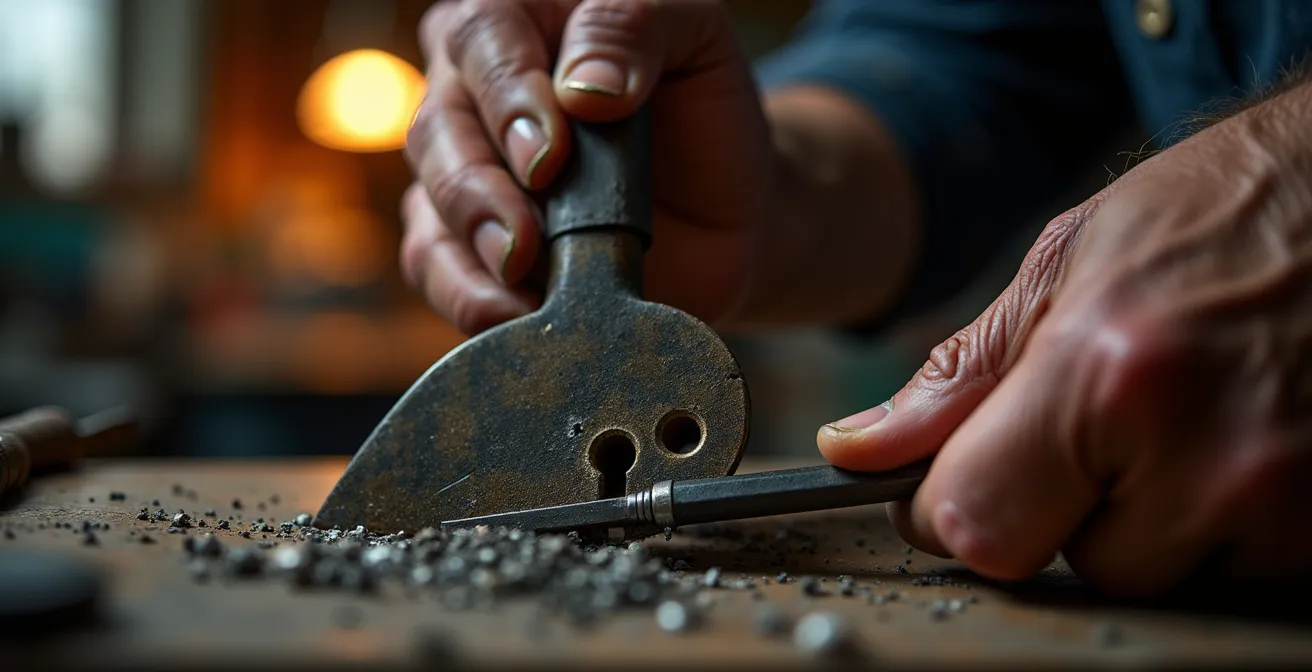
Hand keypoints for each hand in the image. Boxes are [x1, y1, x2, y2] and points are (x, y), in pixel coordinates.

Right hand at [401, 0, 769, 334]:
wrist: (728, 213)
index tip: (550, 155)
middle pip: (438, 126)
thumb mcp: (696, 38)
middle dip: (476, 185)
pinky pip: (436, 269)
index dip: (506, 95)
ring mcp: (464, 171)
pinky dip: (468, 296)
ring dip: (470, 245)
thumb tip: (585, 90)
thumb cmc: (706, 112)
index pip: (482, 36)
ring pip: (430, 202)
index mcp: (520, 18)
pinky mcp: (468, 246)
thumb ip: (636, 29)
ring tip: (521, 272)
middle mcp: (475, 89)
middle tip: (526, 233)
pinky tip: (515, 312)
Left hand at [817, 83, 1311, 595]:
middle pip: (1067, 562)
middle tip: (1104, 421)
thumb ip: (963, 372)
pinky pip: (1234, 566)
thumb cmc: (1228, 206)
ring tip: (1187, 415)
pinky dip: (1218, 519)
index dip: (946, 508)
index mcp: (1110, 373)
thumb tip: (861, 450)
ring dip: (1145, 517)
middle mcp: (1207, 455)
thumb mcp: (1072, 260)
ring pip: (1152, 571)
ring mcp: (1287, 502)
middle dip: (1057, 508)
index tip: (949, 484)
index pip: (975, 523)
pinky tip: (1240, 433)